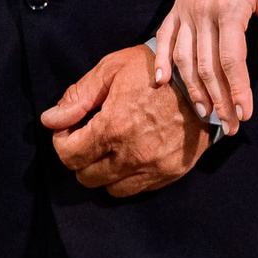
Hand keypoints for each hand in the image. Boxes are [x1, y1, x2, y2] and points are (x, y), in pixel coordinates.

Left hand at [45, 45, 213, 196]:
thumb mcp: (113, 69)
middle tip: (89, 137)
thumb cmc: (156, 69)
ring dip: (104, 171)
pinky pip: (138, 188)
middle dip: (80, 158)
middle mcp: (131, 154)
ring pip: (111, 189)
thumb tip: (50, 120)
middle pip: (86, 177)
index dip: (61, 141)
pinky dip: (128, 176)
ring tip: (111, 148)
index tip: (70, 128)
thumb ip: (78, 97)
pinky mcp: (172, 171)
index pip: (69, 156)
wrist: (208, 78)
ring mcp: (154, 166)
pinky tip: (133, 153)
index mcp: (113, 128)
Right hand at [157, 0, 257, 130]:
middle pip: (207, 66)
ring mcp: (187, 7)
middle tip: (228, 126)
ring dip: (194, 89)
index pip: (231, 61)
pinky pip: (166, 37)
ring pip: (185, 58)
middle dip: (219, 100)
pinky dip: (162, 62)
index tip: (245, 115)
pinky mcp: (179, 4)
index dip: (238, 91)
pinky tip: (162, 84)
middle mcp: (202, 10)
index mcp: (229, 8)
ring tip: (205, 113)